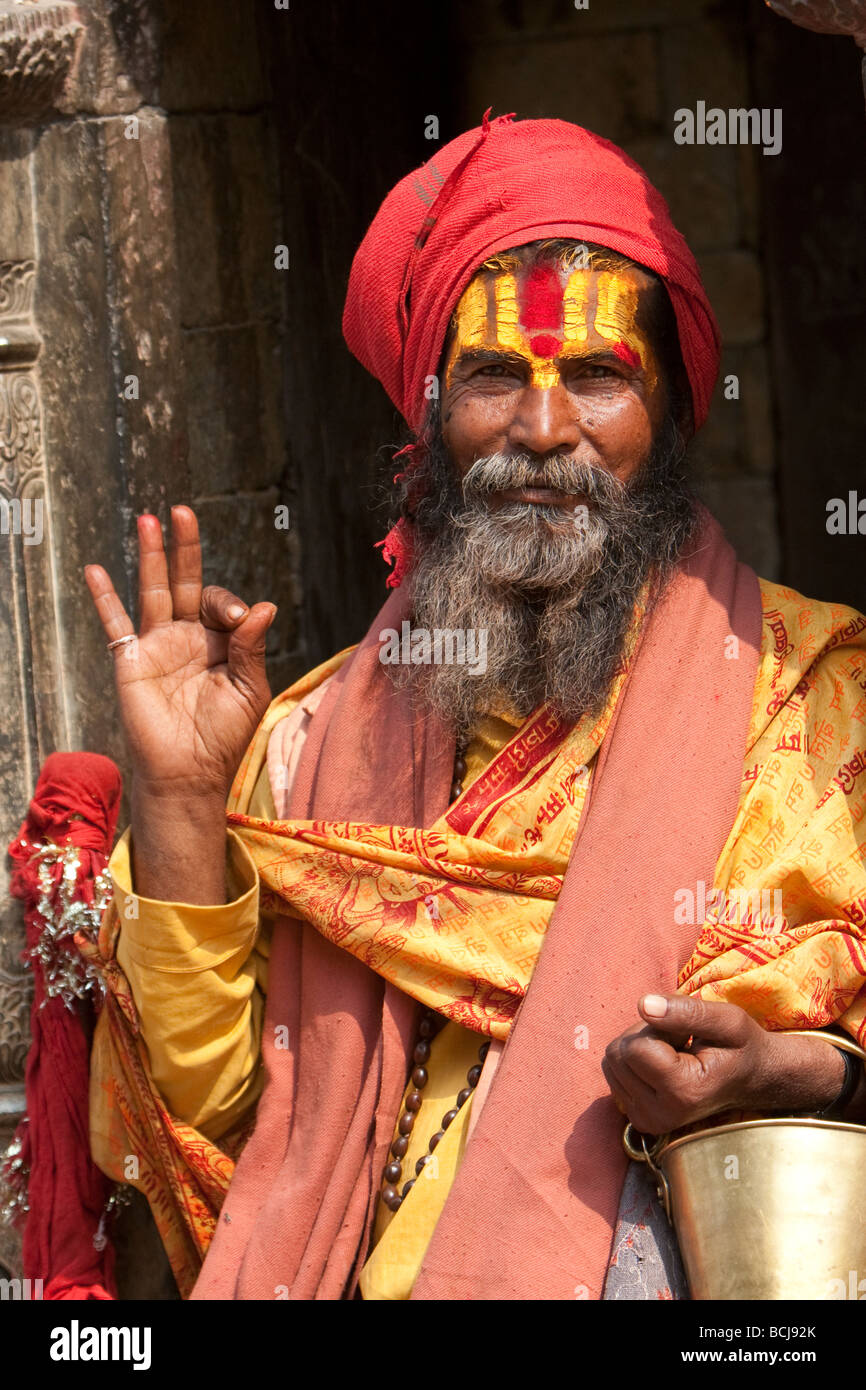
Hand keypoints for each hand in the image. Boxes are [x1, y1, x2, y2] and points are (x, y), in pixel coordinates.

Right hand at [84, 506, 276, 803]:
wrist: (188, 772)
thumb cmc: (224, 736)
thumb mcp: (249, 689)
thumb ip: (251, 648)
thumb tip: (264, 607)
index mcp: (222, 642)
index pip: (223, 604)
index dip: (230, 604)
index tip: (238, 618)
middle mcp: (189, 637)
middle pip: (186, 581)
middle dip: (185, 548)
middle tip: (183, 512)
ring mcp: (159, 645)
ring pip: (154, 590)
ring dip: (150, 556)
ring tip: (149, 520)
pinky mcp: (132, 658)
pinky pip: (116, 622)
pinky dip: (104, 597)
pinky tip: (95, 570)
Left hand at [602, 994, 845, 1134]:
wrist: (750, 1080)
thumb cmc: (741, 1046)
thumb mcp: (727, 1019)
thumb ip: (686, 1011)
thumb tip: (642, 1004)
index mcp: (683, 1093)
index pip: (635, 1048)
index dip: (658, 1029)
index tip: (687, 1037)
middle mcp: (661, 1115)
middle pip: (618, 1053)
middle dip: (645, 1037)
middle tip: (681, 1044)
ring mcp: (647, 1121)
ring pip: (612, 1061)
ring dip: (639, 1047)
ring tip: (674, 1054)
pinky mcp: (637, 1118)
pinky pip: (612, 1072)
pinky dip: (634, 1062)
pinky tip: (664, 1066)